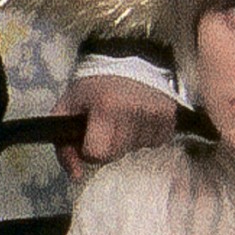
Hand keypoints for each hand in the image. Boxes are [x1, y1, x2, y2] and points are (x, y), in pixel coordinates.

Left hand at [52, 74, 178, 179]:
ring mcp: (155, 115)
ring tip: (123, 116)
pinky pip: (154, 143)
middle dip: (106, 145)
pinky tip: (138, 118)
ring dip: (126, 140)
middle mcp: (134, 112)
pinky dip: (144, 135)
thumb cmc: (94, 86)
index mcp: (107, 108)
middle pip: (115, 155)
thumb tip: (76, 176)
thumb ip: (64, 146)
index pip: (97, 155)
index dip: (88, 149)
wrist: (129, 58)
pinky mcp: (170, 117)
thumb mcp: (67, 108)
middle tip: (105, 123)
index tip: (88, 132)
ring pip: (134, 150)